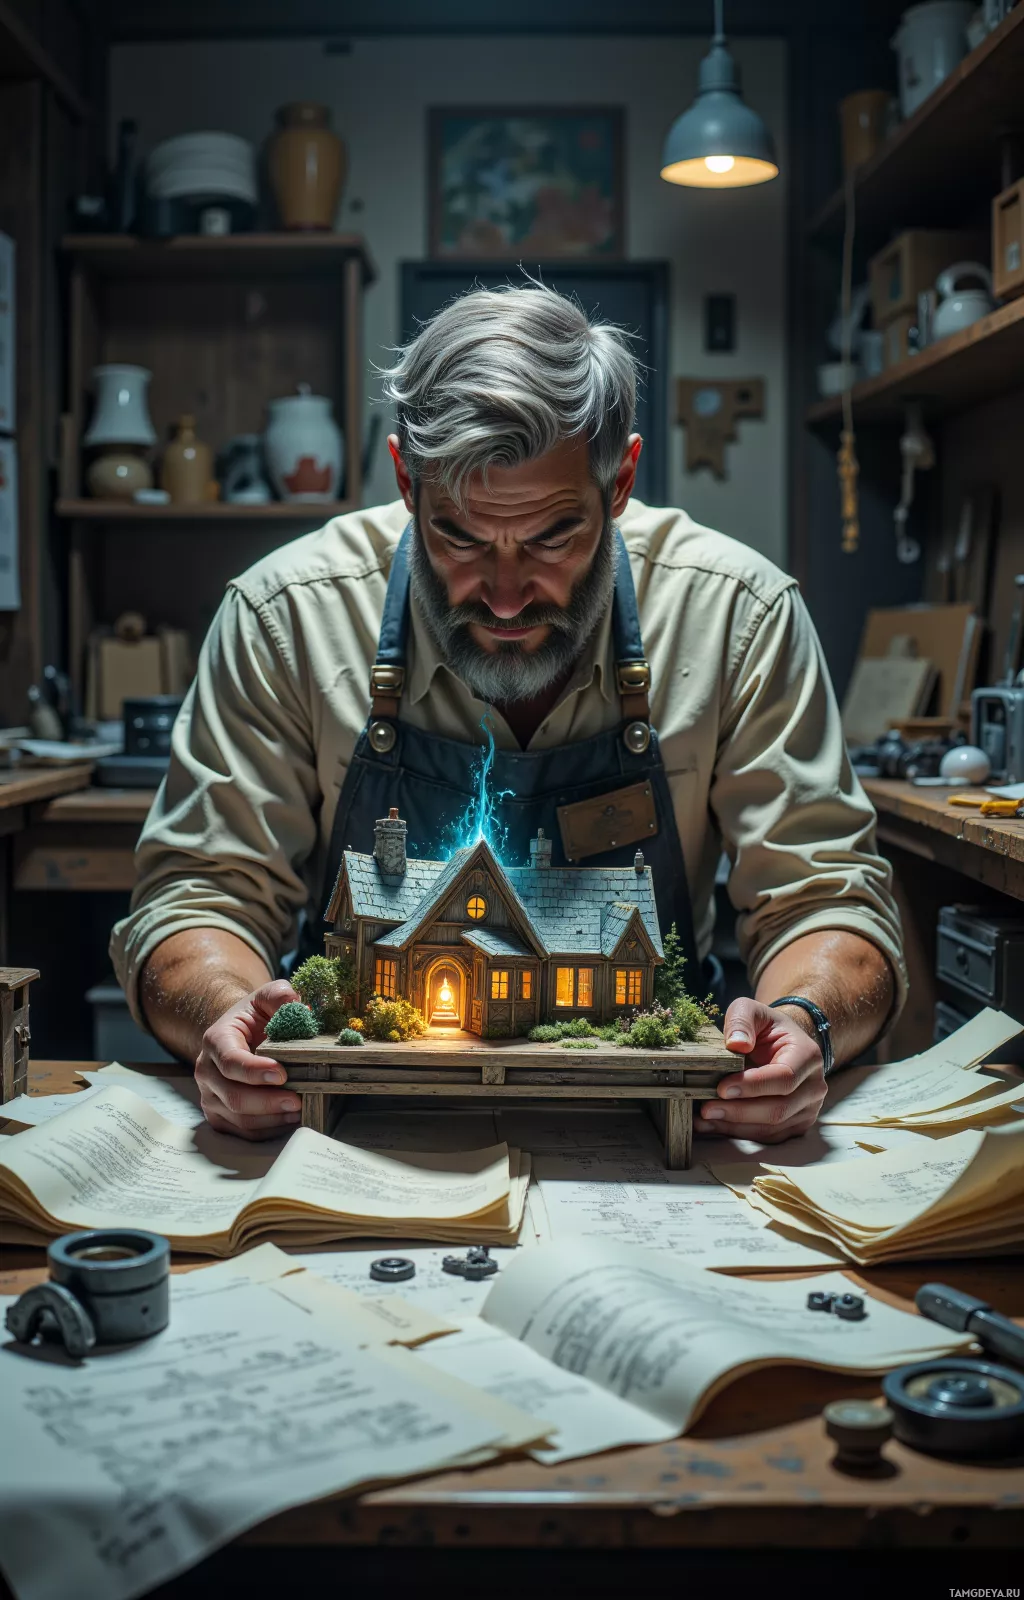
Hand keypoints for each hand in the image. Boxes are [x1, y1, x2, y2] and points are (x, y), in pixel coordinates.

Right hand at [195, 979, 304, 1139]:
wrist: (239, 1034)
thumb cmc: (255, 1017)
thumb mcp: (266, 997)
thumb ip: (279, 995)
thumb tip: (296, 1002)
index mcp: (216, 1040)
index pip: (230, 1062)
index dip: (255, 1072)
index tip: (282, 1074)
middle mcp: (206, 1071)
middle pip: (233, 1096)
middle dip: (268, 1102)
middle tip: (298, 1100)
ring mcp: (210, 1096)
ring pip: (238, 1118)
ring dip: (271, 1118)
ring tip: (299, 1110)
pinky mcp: (219, 1115)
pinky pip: (242, 1131)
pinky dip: (267, 1129)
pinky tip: (288, 1120)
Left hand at [694, 998, 826, 1143]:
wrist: (783, 1045)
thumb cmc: (766, 1029)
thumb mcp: (751, 1010)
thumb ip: (742, 1020)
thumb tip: (736, 1044)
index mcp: (807, 1056)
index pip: (784, 1078)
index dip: (752, 1086)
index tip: (721, 1088)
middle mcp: (814, 1086)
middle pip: (779, 1109)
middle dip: (739, 1112)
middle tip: (706, 1108)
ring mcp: (807, 1109)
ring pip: (772, 1128)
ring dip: (735, 1127)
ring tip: (703, 1119)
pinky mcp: (795, 1125)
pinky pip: (768, 1137)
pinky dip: (739, 1133)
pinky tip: (714, 1125)